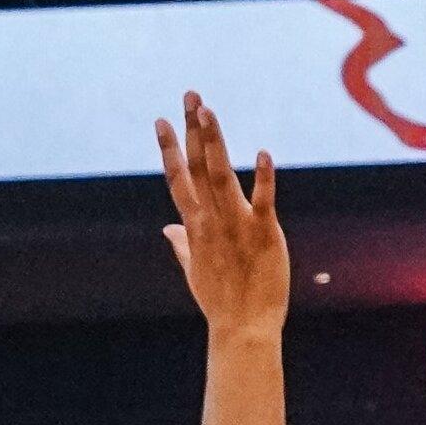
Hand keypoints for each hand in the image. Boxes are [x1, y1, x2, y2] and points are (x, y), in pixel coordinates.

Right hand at [155, 92, 286, 335]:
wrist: (243, 329)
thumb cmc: (220, 302)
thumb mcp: (195, 270)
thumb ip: (181, 244)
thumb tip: (167, 228)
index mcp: (195, 227)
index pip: (178, 180)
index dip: (169, 148)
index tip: (161, 120)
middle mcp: (211, 221)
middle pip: (197, 168)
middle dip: (191, 130)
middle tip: (190, 96)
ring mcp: (236, 226)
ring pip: (221, 176)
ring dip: (214, 142)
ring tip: (208, 111)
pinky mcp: (264, 234)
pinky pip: (263, 201)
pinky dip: (264, 178)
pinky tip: (263, 153)